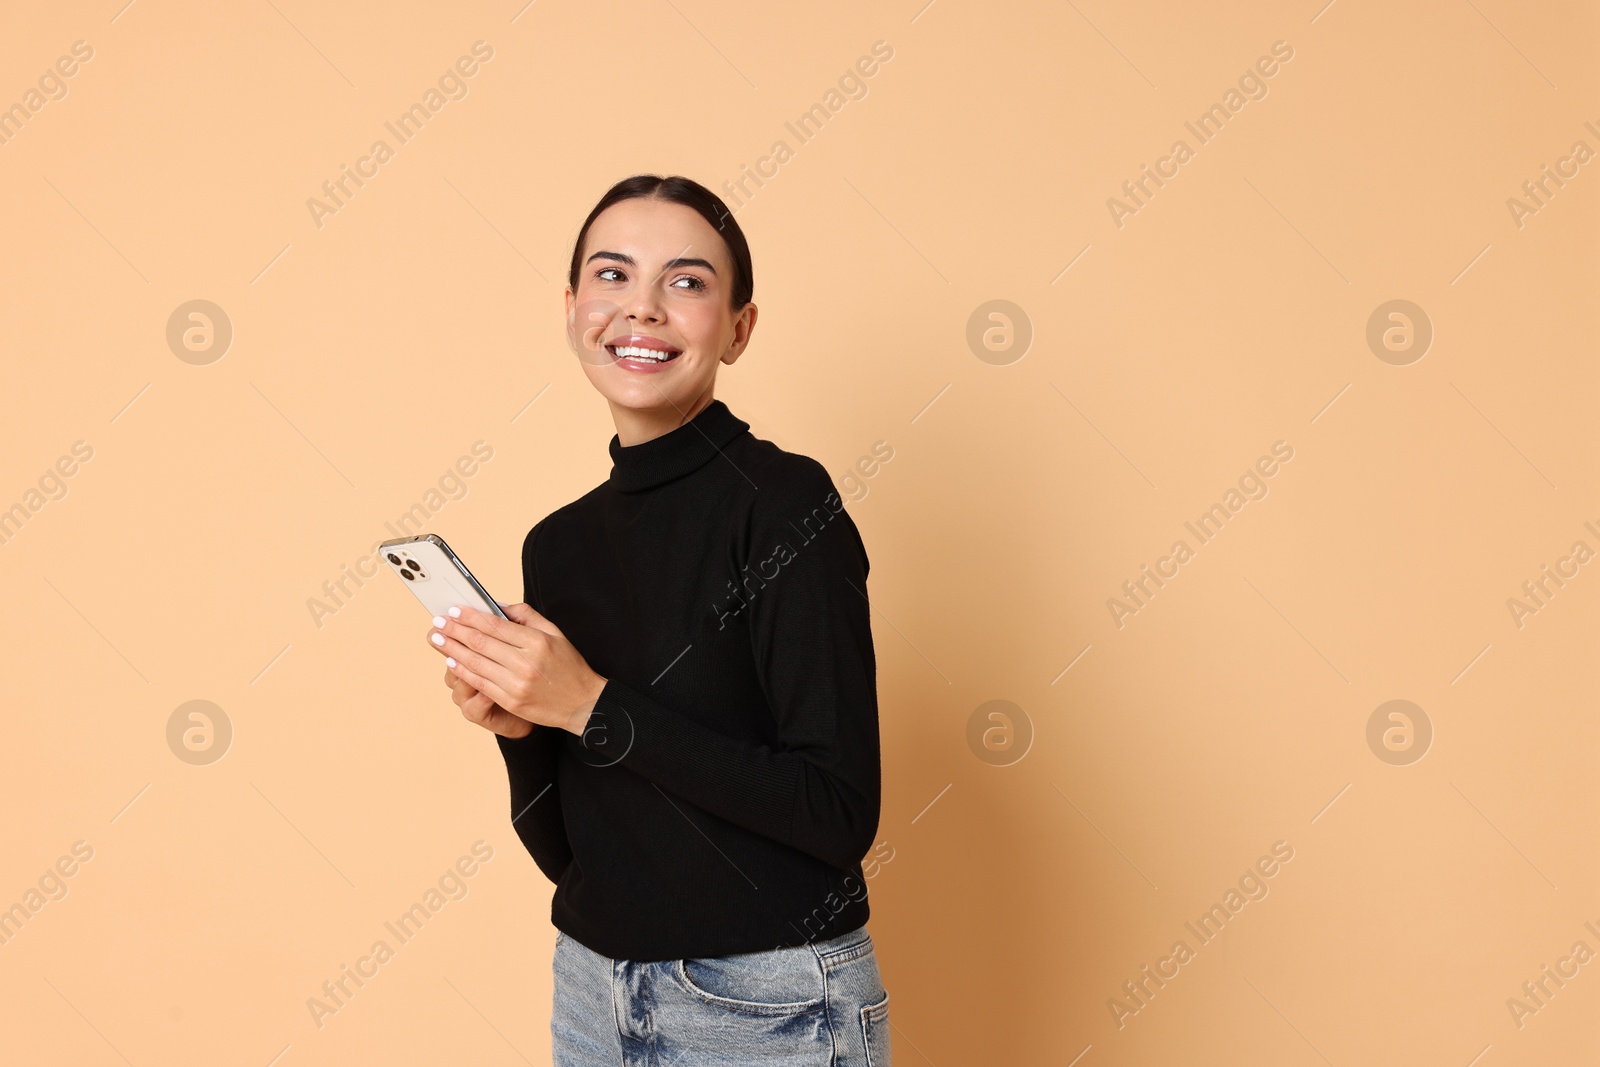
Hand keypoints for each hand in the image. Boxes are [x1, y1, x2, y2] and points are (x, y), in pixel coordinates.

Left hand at [426, 602, 605, 735]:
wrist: (583, 703)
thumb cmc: (569, 666)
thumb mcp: (555, 633)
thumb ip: (526, 616)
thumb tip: (497, 606)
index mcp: (537, 642)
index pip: (495, 626)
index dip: (471, 617)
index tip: (454, 610)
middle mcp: (525, 662)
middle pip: (481, 643)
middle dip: (455, 630)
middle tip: (438, 622)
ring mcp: (517, 684)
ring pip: (476, 663)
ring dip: (452, 649)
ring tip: (437, 639)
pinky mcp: (512, 701)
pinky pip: (480, 683)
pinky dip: (463, 671)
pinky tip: (451, 661)